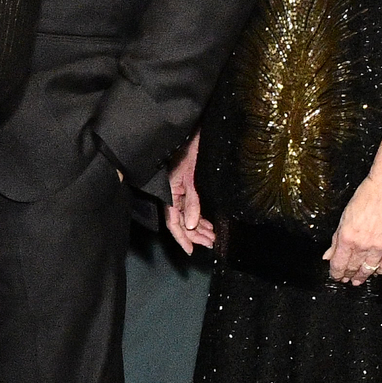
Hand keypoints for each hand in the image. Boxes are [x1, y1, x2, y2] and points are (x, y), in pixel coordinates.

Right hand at [162, 136, 214, 254]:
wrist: (189, 132)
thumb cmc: (188, 150)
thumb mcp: (190, 176)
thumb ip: (191, 201)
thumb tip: (191, 225)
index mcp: (169, 193)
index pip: (173, 222)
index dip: (182, 238)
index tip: (192, 251)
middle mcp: (171, 194)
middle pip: (181, 221)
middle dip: (195, 234)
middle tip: (210, 243)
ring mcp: (177, 191)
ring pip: (186, 216)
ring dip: (199, 227)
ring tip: (212, 236)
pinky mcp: (184, 186)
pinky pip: (189, 207)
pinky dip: (199, 216)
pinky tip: (207, 223)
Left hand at [325, 169, 381, 286]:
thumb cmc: (366, 197)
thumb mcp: (344, 217)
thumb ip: (336, 239)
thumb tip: (329, 255)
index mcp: (347, 238)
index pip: (338, 264)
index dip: (335, 273)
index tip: (335, 275)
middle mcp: (363, 245)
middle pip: (353, 268)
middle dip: (347, 275)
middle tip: (345, 279)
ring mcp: (380, 247)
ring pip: (369, 270)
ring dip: (362, 276)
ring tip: (358, 280)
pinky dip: (380, 270)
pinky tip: (376, 271)